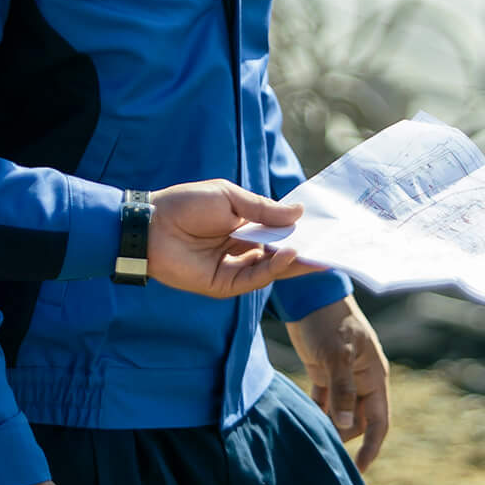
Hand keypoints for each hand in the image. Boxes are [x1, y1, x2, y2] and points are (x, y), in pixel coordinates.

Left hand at [150, 180, 313, 297]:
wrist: (152, 225)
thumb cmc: (187, 204)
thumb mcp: (230, 198)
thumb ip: (264, 210)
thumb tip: (300, 214)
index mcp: (242, 226)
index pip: (278, 232)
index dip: (299, 231)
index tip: (324, 227)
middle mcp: (241, 249)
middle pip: (279, 253)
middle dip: (304, 250)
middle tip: (332, 245)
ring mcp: (233, 269)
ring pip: (272, 268)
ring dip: (295, 260)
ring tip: (317, 250)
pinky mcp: (224, 285)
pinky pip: (255, 278)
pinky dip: (275, 267)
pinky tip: (291, 254)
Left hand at [287, 295, 392, 470]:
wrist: (309, 294)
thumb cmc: (328, 320)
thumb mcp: (337, 354)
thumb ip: (342, 390)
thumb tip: (344, 426)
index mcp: (374, 376)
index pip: (379, 420)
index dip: (372, 447)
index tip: (359, 470)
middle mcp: (362, 379)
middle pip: (359, 421)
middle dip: (345, 438)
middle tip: (323, 454)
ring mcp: (343, 376)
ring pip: (340, 413)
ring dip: (329, 426)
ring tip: (312, 441)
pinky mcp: (324, 372)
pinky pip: (324, 401)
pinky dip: (316, 412)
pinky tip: (304, 423)